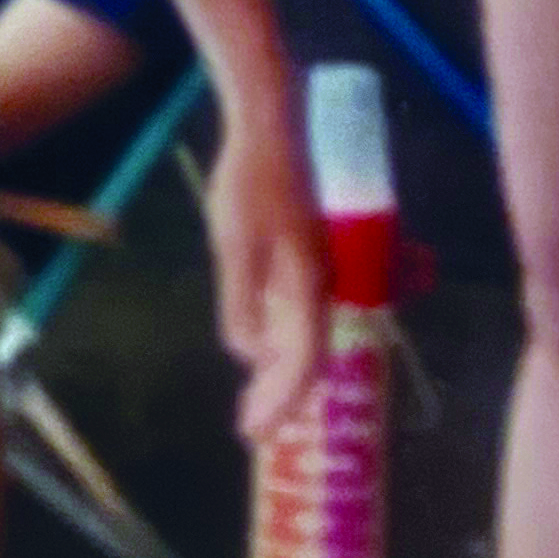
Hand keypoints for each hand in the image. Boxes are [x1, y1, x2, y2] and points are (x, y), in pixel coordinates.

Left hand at [204, 116, 323, 445]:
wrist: (271, 126)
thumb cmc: (250, 183)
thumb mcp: (236, 245)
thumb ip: (242, 302)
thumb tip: (249, 355)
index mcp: (309, 284)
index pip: (303, 362)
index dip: (282, 402)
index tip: (256, 432)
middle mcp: (322, 283)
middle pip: (309, 357)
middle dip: (282, 398)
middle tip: (250, 428)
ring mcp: (318, 270)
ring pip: (307, 337)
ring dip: (281, 374)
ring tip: (254, 401)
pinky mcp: (306, 256)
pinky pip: (301, 315)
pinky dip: (281, 342)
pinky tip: (259, 350)